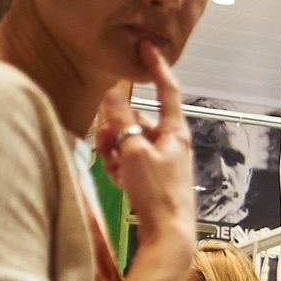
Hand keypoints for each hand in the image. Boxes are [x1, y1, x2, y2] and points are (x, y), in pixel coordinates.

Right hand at [102, 44, 195, 280]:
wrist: (168, 233)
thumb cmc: (156, 192)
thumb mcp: (134, 151)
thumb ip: (121, 121)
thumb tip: (113, 93)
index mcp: (175, 131)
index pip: (167, 90)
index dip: (157, 68)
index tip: (147, 47)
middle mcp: (170, 141)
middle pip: (136, 118)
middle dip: (115, 127)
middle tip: (106, 143)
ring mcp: (160, 158)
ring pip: (127, 139)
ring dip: (114, 149)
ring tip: (114, 167)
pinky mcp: (150, 175)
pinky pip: (127, 159)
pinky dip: (118, 165)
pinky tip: (117, 179)